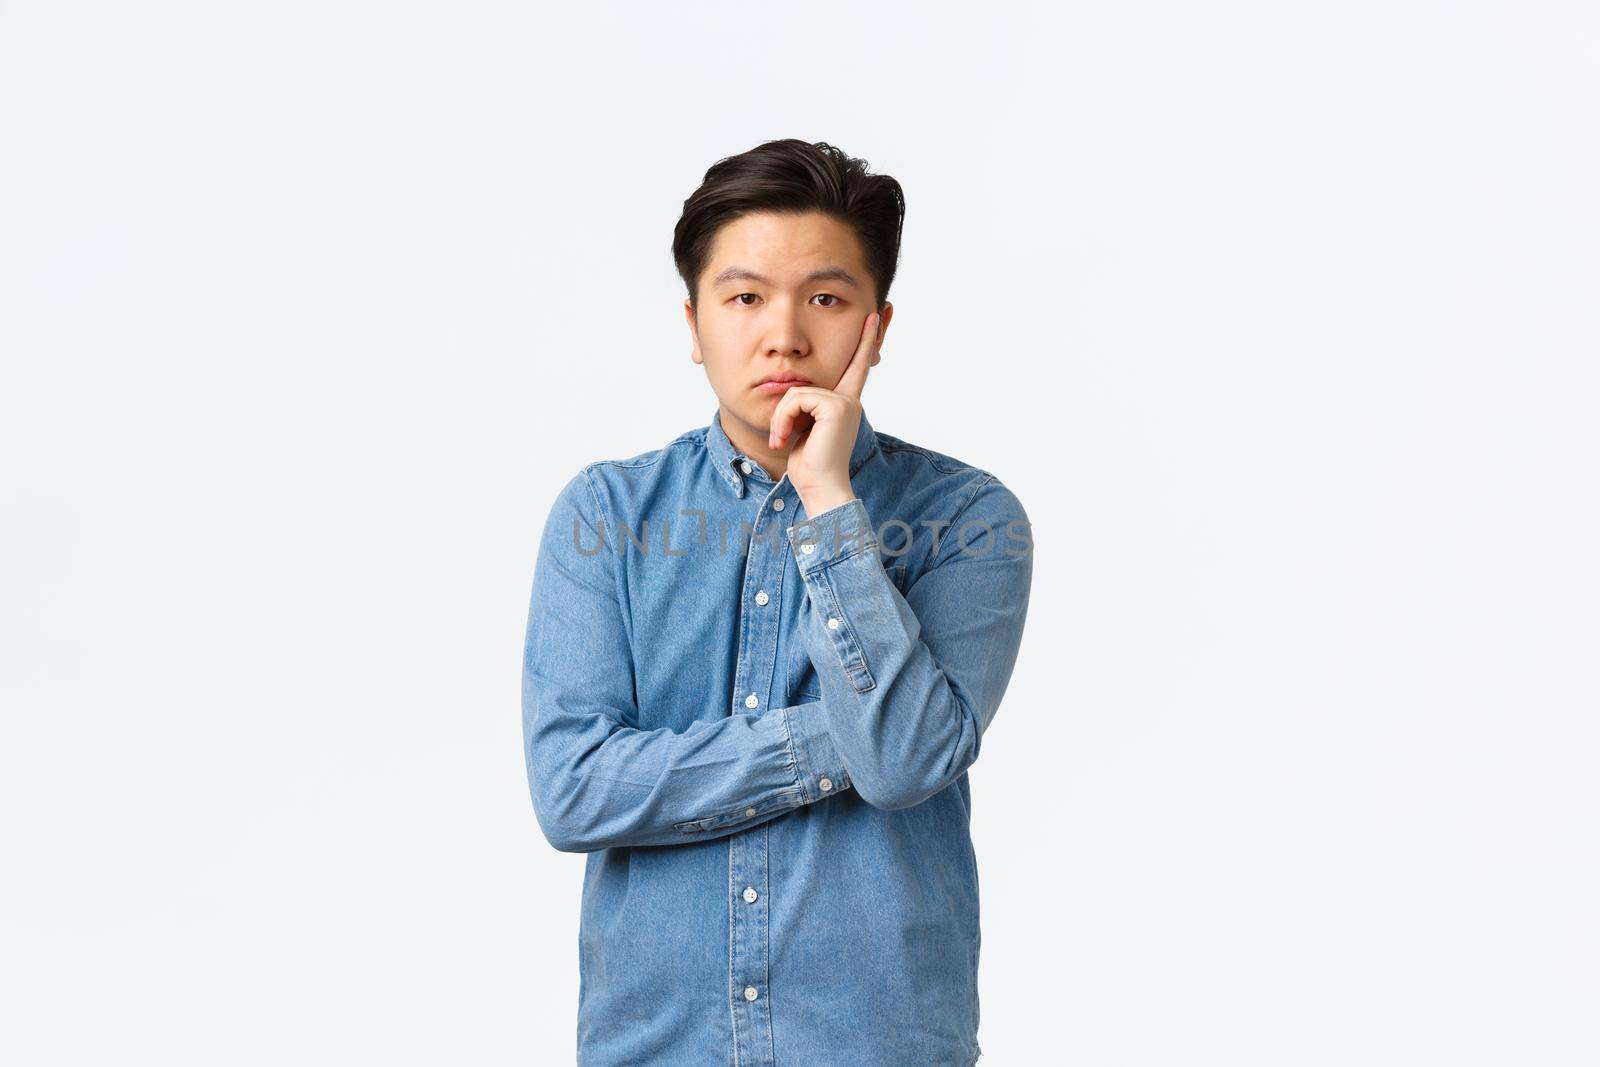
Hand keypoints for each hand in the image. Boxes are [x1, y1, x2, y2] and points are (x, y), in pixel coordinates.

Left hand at [769, 311, 879, 515]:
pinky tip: (785, 439)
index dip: (866, 341)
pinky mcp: (836, 406)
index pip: (856, 367)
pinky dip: (782, 420)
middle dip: (785, 412)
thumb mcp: (803, 429)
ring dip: (780, 419)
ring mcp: (845, 402)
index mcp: (844, 403)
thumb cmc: (809, 466)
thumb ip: (804, 407)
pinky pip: (795, 399)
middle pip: (804, 386)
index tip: (875, 315)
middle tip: (783, 438)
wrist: (820, 488)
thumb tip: (792, 392)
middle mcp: (849, 399)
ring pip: (795, 392)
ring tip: (782, 440)